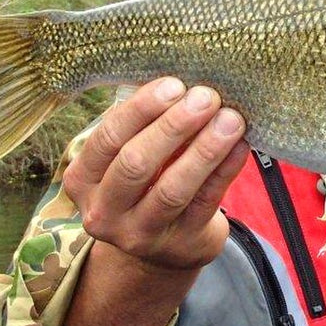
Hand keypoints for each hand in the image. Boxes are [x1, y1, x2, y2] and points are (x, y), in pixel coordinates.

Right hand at [63, 76, 248, 269]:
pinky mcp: (180, 244)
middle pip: (136, 164)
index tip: (175, 85)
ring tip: (231, 119)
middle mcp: (104, 211)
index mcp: (84, 178)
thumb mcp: (132, 152)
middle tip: (207, 97)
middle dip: (174, 126)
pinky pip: (206, 202)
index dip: (142, 109)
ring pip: (173, 189)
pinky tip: (241, 145)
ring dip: (205, 149)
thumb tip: (184, 81)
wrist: (165, 242)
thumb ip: (146, 122)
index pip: (108, 138)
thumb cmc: (149, 180)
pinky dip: (225, 170)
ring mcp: (141, 234)